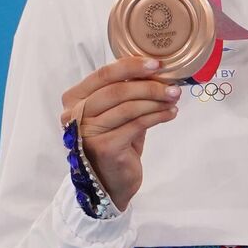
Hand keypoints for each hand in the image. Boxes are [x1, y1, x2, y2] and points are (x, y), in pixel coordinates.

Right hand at [59, 57, 180, 210]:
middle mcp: (74, 115)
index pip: (103, 74)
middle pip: (117, 90)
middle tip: (173, 87)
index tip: (157, 64)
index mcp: (74, 99)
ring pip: (129, 107)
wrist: (111, 182)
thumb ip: (127, 93)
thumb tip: (156, 72)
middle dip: (150, 86)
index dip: (131, 66)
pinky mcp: (104, 147)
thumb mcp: (117, 113)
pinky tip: (170, 114)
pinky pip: (137, 124)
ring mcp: (87, 132)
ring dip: (156, 102)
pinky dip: (158, 116)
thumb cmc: (115, 143)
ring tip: (174, 101)